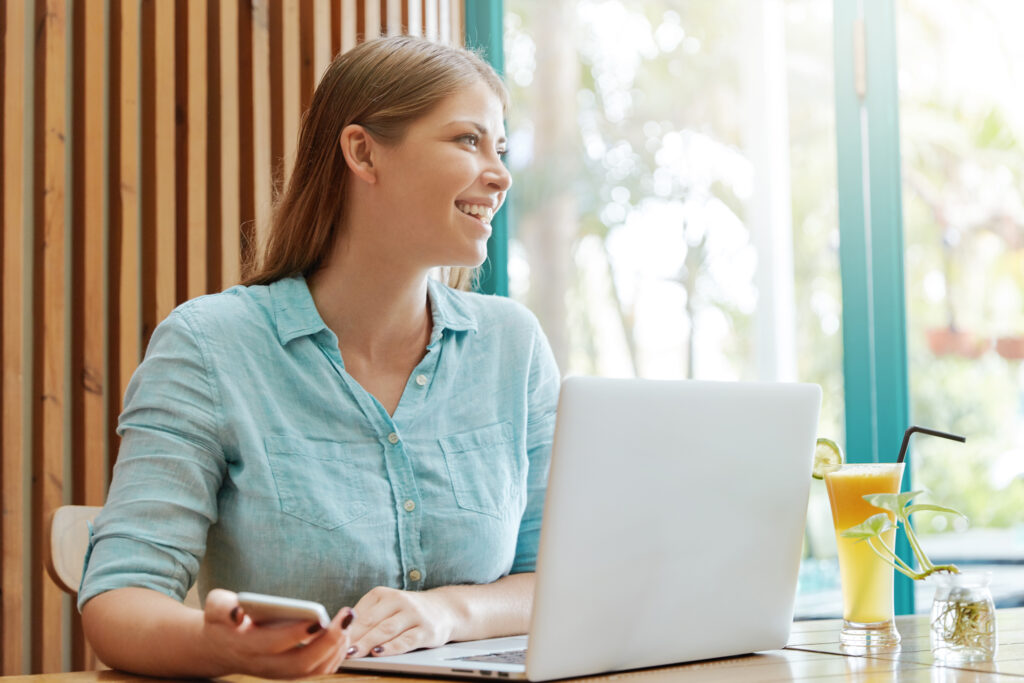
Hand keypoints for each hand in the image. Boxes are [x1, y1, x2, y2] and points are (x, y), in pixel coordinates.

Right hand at [202, 588, 353, 677]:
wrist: (220, 647)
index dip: (296, 633)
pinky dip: (335, 654)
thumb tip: (238, 613)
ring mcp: (279, 672)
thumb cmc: (223, 621)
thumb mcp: (215, 608)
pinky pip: (318, 670)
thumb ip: (222, 606)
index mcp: (246, 646)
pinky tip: (343, 633)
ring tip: (347, 622)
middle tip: (346, 618)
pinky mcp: (291, 673)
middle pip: (301, 663)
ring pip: (314, 670)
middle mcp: (264, 664)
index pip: (273, 644)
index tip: (318, 618)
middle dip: (328, 642)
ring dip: (336, 648)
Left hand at [346, 586, 460, 656]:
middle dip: (352, 637)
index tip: (331, 642)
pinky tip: (378, 652)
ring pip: (386, 630)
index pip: (359, 613)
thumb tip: (337, 634)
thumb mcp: (385, 608)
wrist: (444, 609)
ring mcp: (414, 615)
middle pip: (371, 621)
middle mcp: (398, 600)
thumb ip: (365, 618)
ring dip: (367, 642)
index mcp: (382, 594)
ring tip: (352, 653)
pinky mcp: (426, 630)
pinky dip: (391, 647)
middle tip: (336, 650)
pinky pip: (406, 640)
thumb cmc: (406, 612)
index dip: (344, 629)